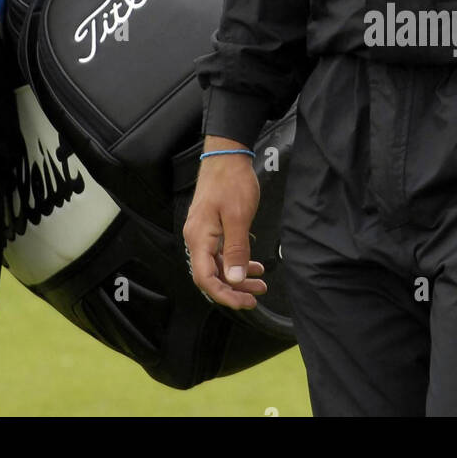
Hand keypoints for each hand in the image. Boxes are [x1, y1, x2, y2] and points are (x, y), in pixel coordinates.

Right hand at [181, 136, 267, 308]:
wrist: (227, 155)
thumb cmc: (231, 182)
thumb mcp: (238, 217)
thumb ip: (236, 250)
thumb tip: (234, 279)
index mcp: (199, 237)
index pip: (205, 279)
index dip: (224, 295)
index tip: (245, 302)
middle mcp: (196, 237)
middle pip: (210, 276)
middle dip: (233, 290)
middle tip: (256, 297)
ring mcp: (203, 232)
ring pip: (217, 265)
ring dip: (237, 277)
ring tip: (260, 283)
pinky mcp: (211, 227)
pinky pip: (220, 253)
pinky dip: (236, 262)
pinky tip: (253, 265)